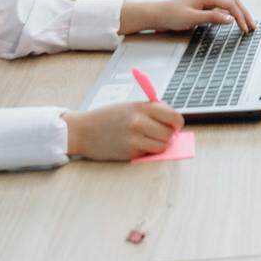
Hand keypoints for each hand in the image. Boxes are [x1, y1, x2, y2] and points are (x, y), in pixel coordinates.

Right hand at [63, 100, 183, 160]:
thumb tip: (173, 122)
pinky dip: (146, 151)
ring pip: (162, 146)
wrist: (83, 130)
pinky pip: (148, 154)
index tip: (174, 126)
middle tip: (159, 133)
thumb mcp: (131, 106)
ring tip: (147, 139)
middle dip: (167, 135)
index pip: (174, 117)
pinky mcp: (129, 153)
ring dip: (158, 145)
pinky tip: (134, 144)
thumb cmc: (108, 117)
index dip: (177, 123)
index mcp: (143, 107)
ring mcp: (135, 139)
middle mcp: (140, 122)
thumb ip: (152, 111)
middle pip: (169, 134)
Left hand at [120, 0, 254, 35]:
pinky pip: (222, 10)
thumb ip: (212, 18)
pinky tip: (233, 23)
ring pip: (229, 6)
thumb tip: (230, 19)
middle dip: (245, 14)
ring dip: (239, 14)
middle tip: (252, 27)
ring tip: (247, 25)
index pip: (231, 5)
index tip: (245, 29)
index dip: (241, 17)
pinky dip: (231, 16)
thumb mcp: (192, 18)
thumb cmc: (171, 15)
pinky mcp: (203, 9)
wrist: (157, 15)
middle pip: (234, 3)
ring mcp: (207, 3)